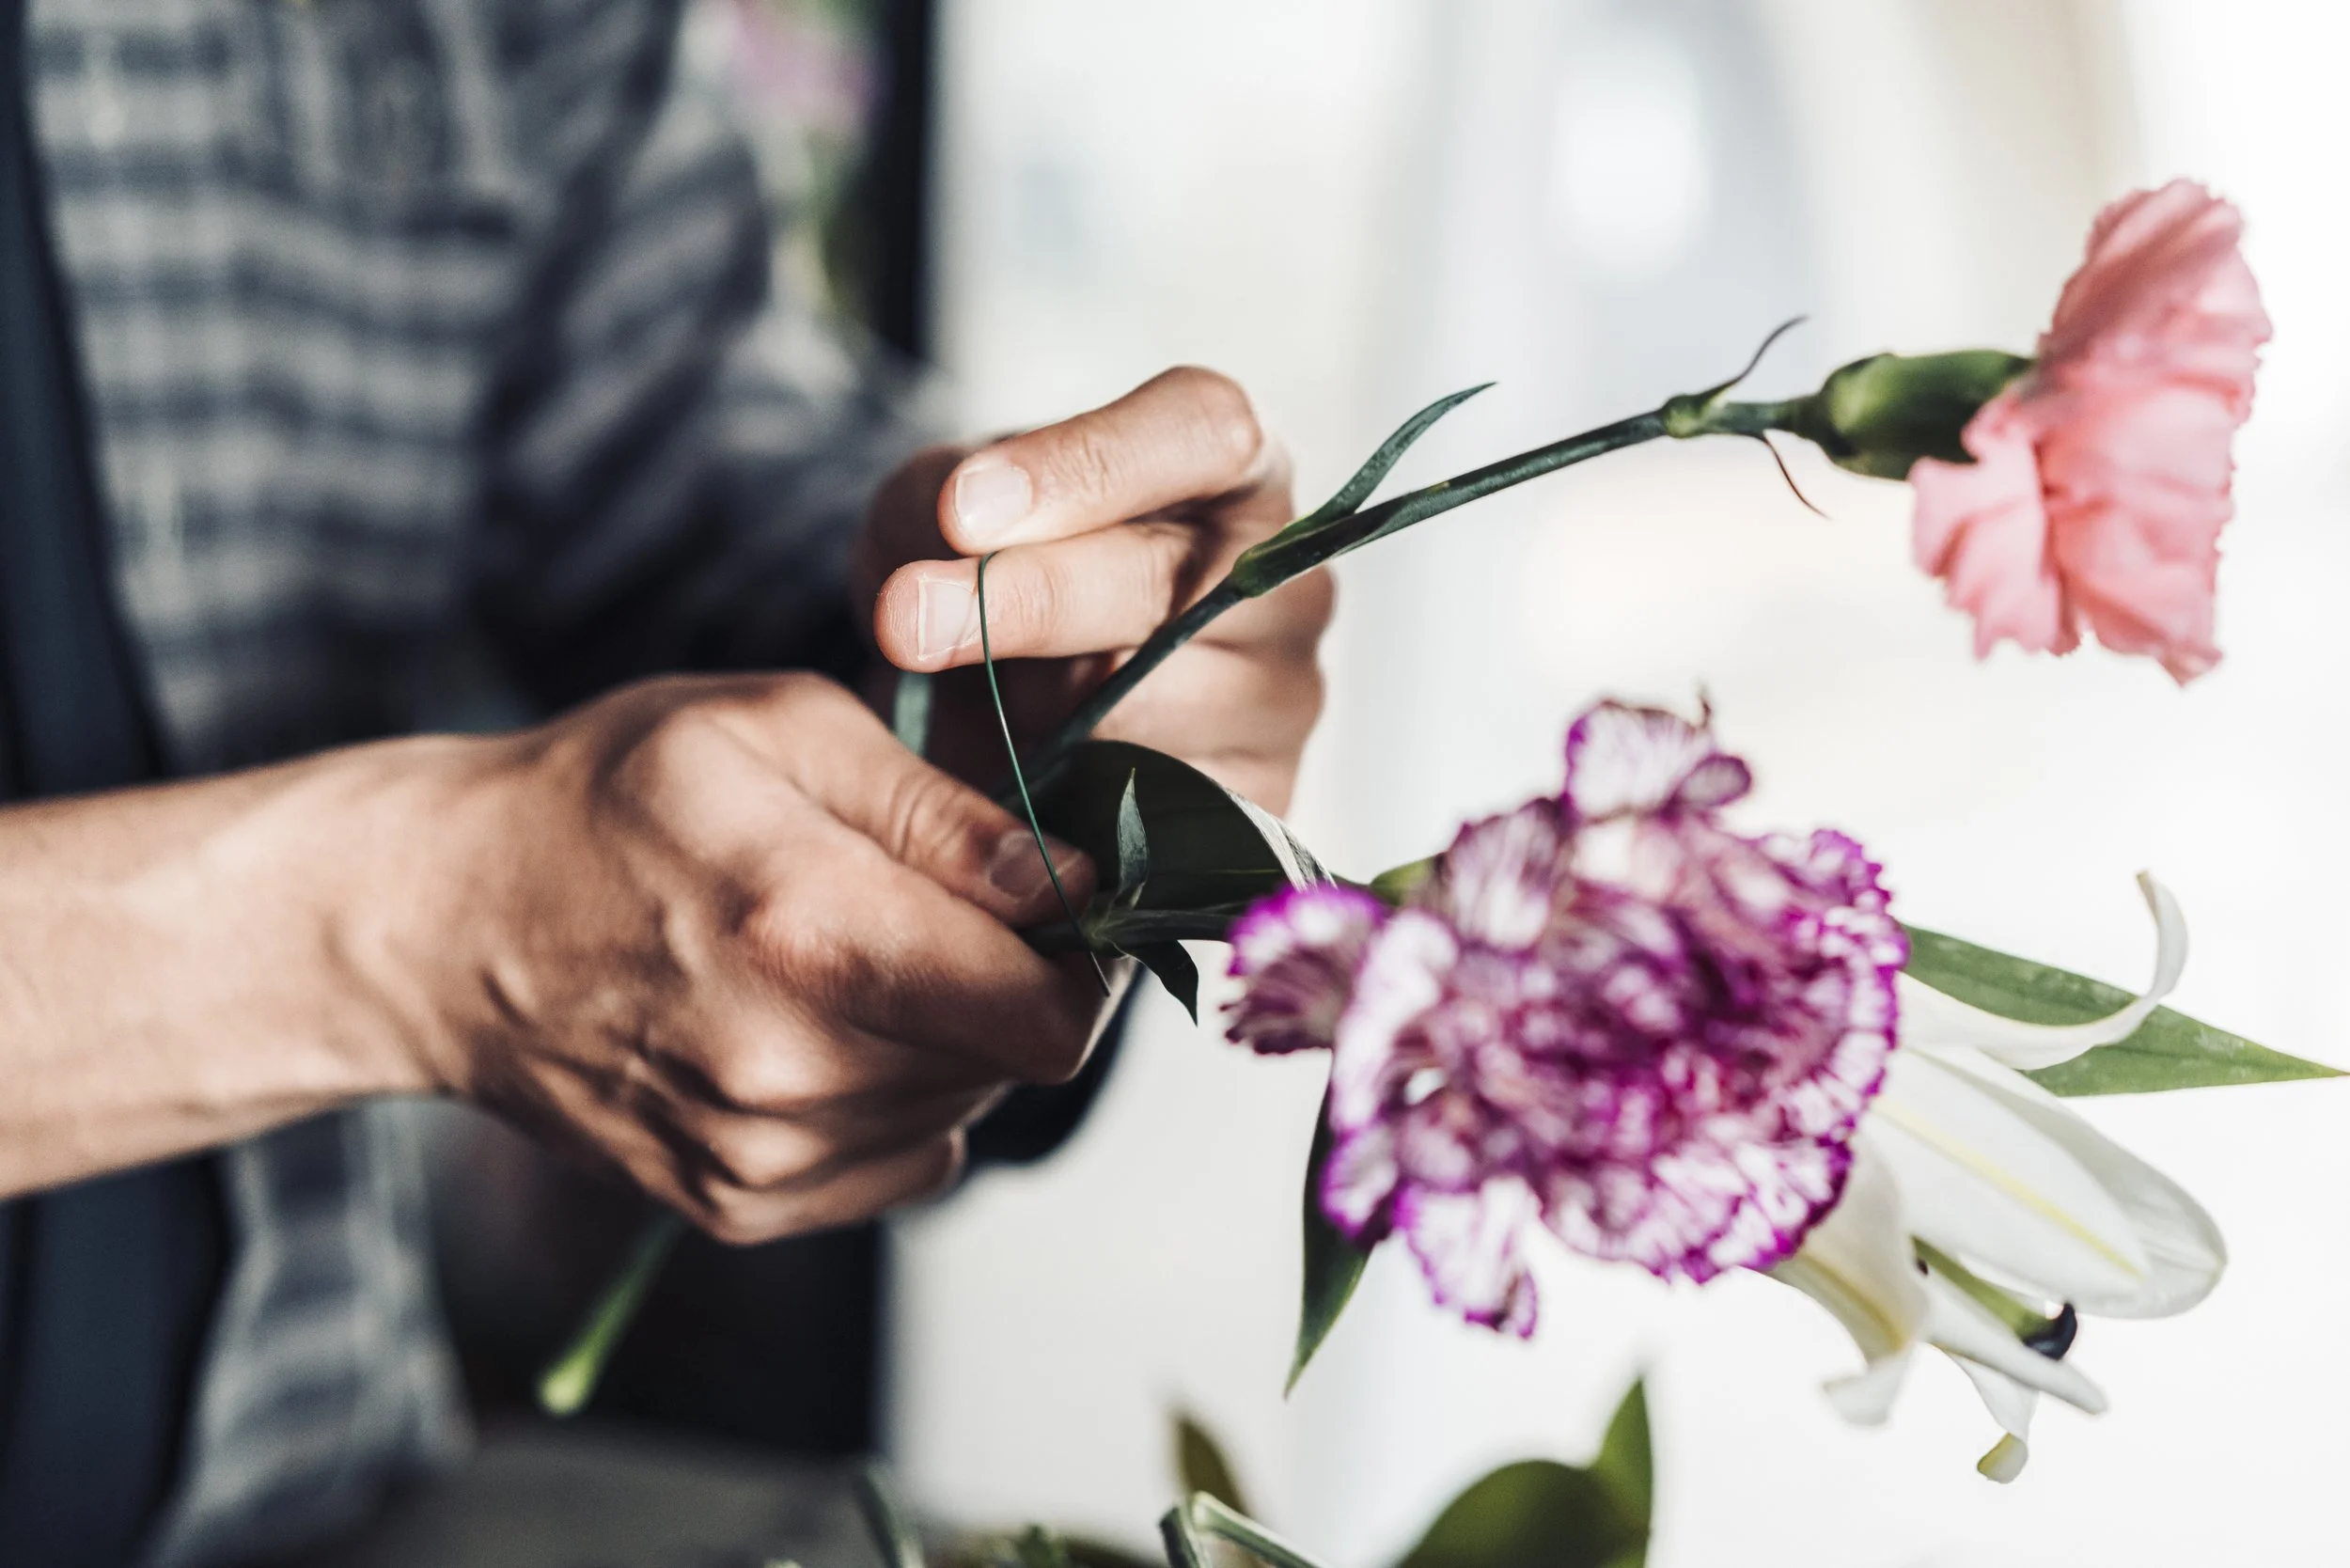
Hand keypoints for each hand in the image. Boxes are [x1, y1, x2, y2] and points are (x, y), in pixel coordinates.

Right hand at [403, 672, 1101, 1242]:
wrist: (439, 927)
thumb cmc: (608, 798)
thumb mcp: (777, 727)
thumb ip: (941, 810)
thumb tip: (1072, 883)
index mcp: (811, 932)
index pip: (1052, 1016)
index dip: (1089, 956)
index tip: (1064, 901)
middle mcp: (792, 1070)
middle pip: (1015, 1062)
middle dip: (1011, 980)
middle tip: (934, 905)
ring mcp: (760, 1155)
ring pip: (960, 1110)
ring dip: (947, 1035)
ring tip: (846, 953)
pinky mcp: (737, 1206)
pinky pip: (898, 1159)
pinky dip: (890, 1096)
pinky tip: (810, 1021)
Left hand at [853, 367, 1332, 813]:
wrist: (1001, 702)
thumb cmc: (988, 571)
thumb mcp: (938, 508)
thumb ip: (937, 504)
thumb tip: (962, 537)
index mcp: (1233, 466)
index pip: (1205, 431)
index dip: (1088, 466)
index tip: (964, 509)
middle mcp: (1284, 580)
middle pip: (1180, 582)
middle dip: (1029, 601)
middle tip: (907, 618)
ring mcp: (1283, 701)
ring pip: (1158, 709)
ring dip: (1034, 713)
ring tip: (957, 709)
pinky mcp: (1259, 807)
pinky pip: (1156, 817)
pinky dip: (1060, 805)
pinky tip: (999, 788)